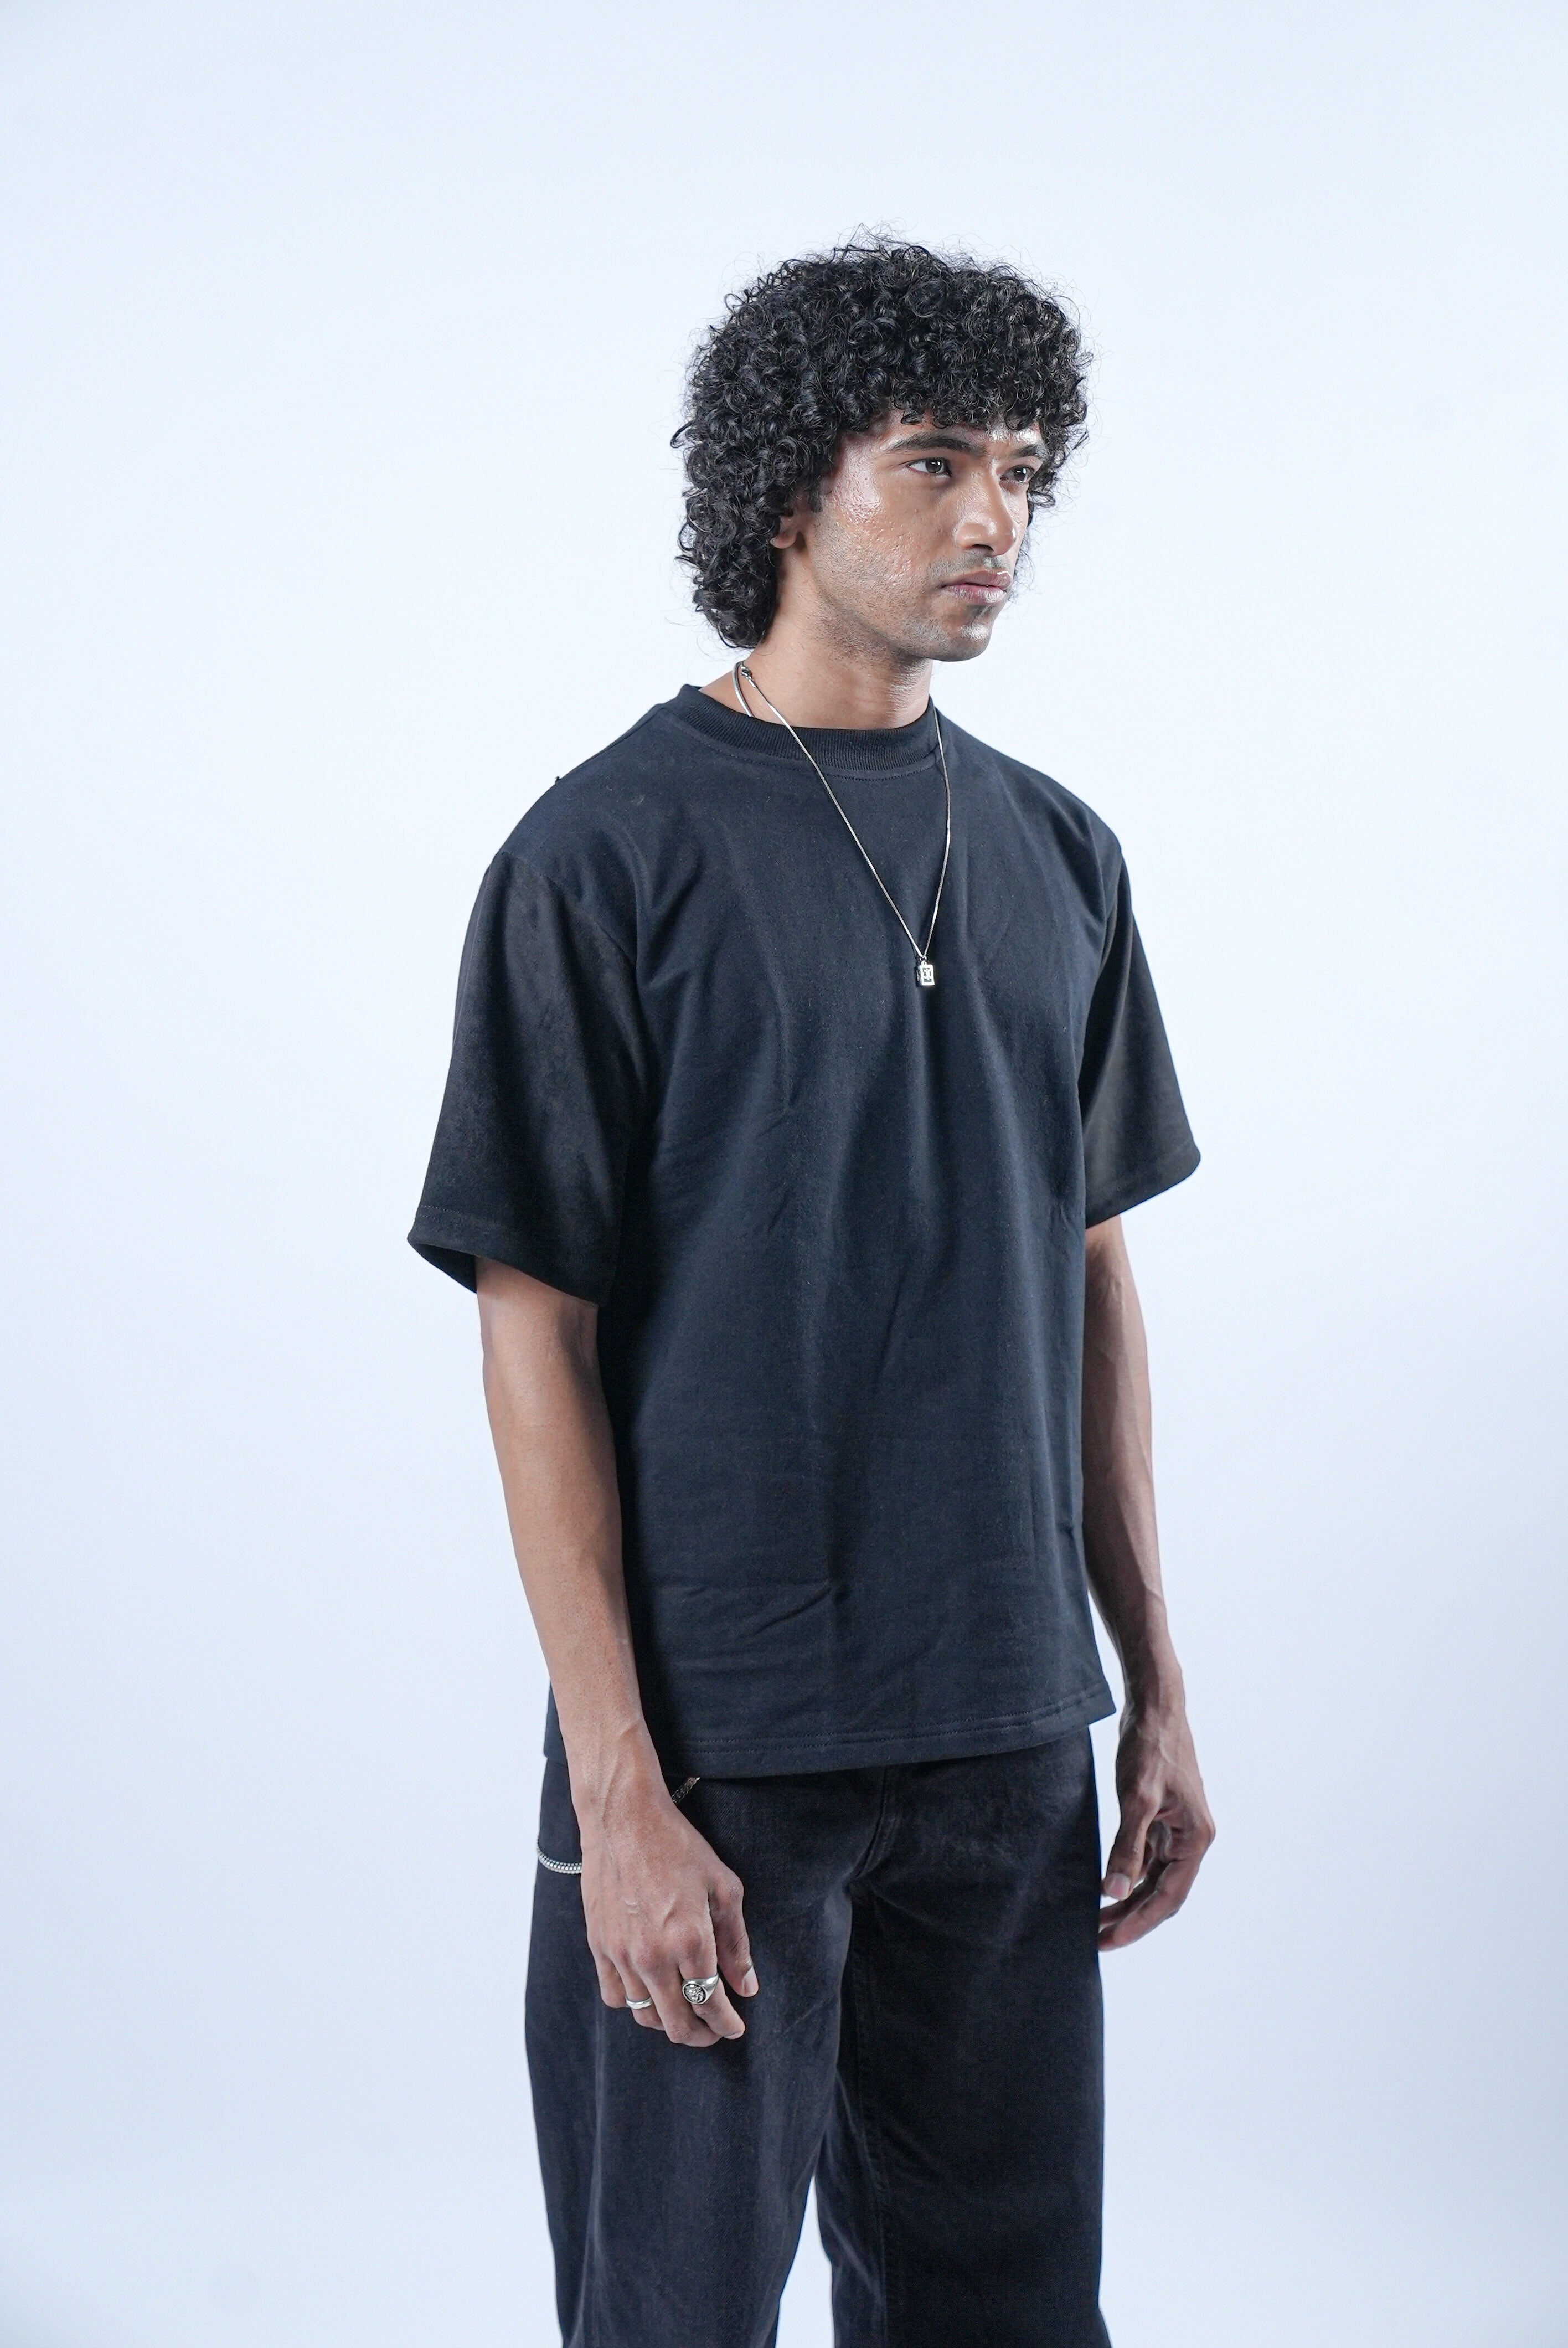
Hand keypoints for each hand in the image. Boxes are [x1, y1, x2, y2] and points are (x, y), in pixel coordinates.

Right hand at [578, 1768, 757, 2045]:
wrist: (623, 1818)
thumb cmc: (678, 1846)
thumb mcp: (723, 1888)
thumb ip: (736, 1943)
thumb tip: (747, 1988)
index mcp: (690, 1940)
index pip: (711, 2004)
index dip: (726, 2024)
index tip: (735, 2028)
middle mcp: (654, 1955)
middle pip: (677, 2023)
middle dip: (702, 2034)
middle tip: (714, 2030)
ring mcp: (622, 1954)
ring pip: (645, 2015)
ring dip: (669, 2023)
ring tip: (684, 2014)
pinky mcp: (599, 1946)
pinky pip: (615, 1996)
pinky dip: (634, 2005)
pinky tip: (649, 1993)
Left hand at [1098, 1696, 1214, 1951]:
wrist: (1154, 1706)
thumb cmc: (1150, 1746)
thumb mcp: (1137, 1797)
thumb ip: (1127, 1845)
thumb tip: (1114, 1891)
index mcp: (1195, 1839)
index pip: (1168, 1897)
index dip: (1138, 1922)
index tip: (1109, 1941)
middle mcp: (1190, 1839)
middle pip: (1162, 1894)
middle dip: (1131, 1918)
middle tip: (1097, 1941)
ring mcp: (1176, 1829)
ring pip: (1153, 1879)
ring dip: (1127, 1900)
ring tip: (1095, 1922)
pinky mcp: (1160, 1818)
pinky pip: (1145, 1859)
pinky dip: (1127, 1875)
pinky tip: (1104, 1885)